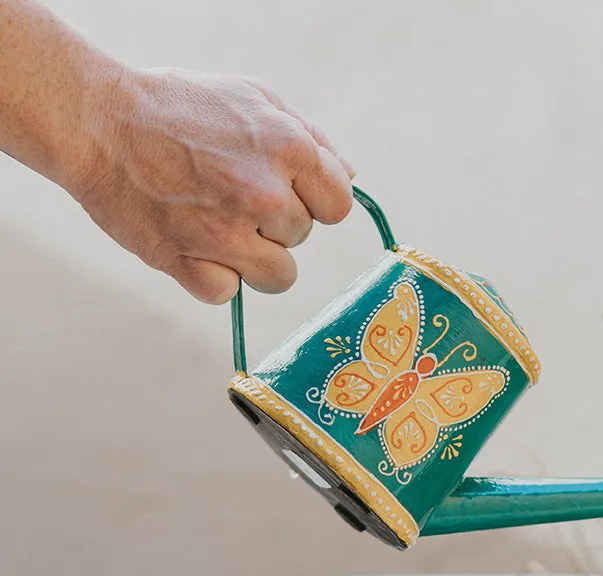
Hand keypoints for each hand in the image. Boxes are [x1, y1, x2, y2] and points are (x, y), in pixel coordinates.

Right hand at [70, 68, 354, 303]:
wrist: (97, 120)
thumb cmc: (178, 106)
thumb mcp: (253, 98)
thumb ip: (309, 137)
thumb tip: (348, 176)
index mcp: (287, 147)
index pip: (338, 205)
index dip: (315, 201)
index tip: (288, 192)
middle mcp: (263, 193)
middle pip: (301, 237)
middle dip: (276, 222)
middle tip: (231, 194)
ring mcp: (225, 233)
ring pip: (278, 277)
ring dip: (255, 260)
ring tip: (219, 225)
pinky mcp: (187, 263)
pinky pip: (226, 293)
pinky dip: (211, 276)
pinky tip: (191, 243)